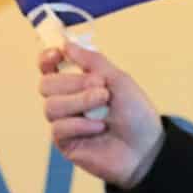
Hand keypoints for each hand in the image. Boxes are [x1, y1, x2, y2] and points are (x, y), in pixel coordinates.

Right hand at [38, 40, 164, 189]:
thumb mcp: (118, 79)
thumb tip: (66, 45)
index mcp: (77, 83)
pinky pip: (58, 128)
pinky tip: (100, 127)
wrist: (146, 148)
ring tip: (104, 106)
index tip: (57, 54)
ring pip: (51, 106)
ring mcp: (65, 122)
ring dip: (79, 102)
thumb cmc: (136, 114)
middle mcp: (68, 101)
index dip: (47, 59)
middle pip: (46, 84)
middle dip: (73, 84)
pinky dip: (80, 125)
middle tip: (101, 90)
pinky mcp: (66, 143)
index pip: (49, 67)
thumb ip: (93, 61)